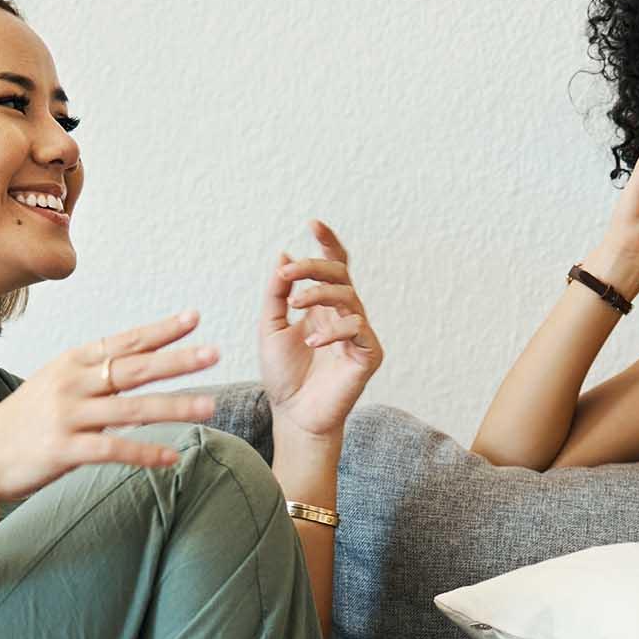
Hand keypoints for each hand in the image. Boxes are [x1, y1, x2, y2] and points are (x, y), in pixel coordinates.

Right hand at [0, 312, 220, 505]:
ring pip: (131, 408)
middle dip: (177, 360)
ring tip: (209, 407)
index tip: (194, 318)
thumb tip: (142, 375)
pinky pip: (113, 449)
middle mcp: (71, 383)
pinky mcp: (64, 449)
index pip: (124, 342)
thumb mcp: (55, 387)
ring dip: (174, 408)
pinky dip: (145, 453)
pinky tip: (172, 459)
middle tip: (214, 353)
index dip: (160, 330)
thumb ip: (96, 379)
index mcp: (72, 363)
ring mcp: (67, 415)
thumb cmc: (22, 424)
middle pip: (133, 368)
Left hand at [260, 220, 382, 442]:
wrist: (293, 415)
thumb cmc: (284, 375)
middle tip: (289, 272)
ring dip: (320, 292)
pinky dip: (333, 330)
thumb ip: (277, 293)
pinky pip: (357, 328)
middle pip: (341, 273)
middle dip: (315, 266)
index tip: (313, 223)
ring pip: (348, 296)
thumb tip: (284, 255)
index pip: (332, 265)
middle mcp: (343, 314)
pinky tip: (311, 342)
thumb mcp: (270, 327)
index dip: (327, 242)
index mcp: (322, 305)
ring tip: (295, 304)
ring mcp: (358, 333)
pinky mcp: (369, 353)